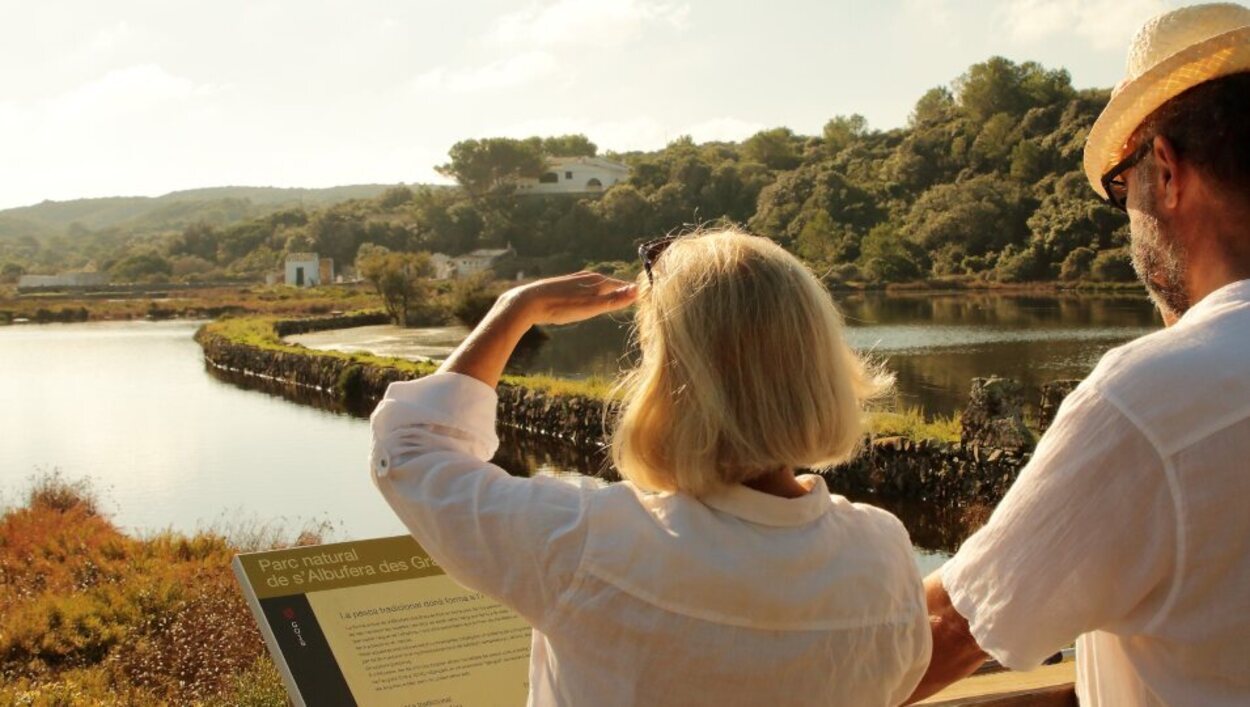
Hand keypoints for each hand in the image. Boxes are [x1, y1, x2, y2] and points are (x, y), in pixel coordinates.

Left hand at [507, 271, 638, 325]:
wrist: (529, 302)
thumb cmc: (561, 307)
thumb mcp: (590, 307)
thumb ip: (613, 301)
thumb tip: (636, 291)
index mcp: (597, 281)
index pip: (622, 286)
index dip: (631, 294)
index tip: (643, 300)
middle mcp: (588, 277)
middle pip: (610, 286)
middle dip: (620, 293)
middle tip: (632, 301)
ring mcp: (575, 281)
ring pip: (597, 287)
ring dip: (606, 294)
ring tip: (614, 301)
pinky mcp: (564, 286)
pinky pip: (585, 290)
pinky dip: (592, 295)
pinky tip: (588, 301)